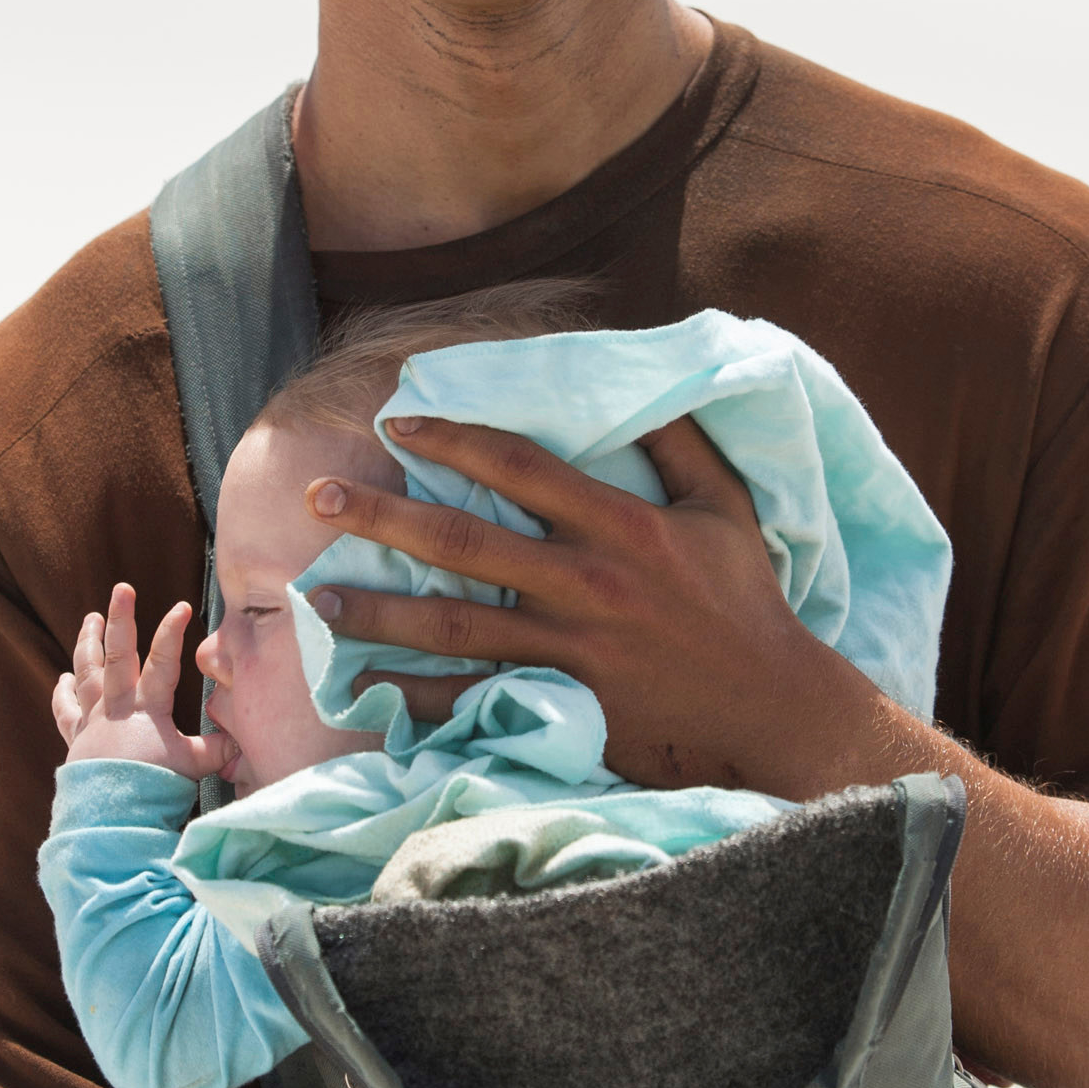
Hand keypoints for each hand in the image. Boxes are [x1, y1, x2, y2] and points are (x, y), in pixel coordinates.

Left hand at [53, 582, 235, 779]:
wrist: (109, 817)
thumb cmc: (154, 789)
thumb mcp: (193, 768)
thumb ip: (217, 749)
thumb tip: (243, 738)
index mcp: (148, 709)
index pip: (163, 661)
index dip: (172, 632)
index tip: (182, 606)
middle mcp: (117, 707)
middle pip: (117, 654)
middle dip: (121, 618)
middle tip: (121, 589)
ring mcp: (93, 721)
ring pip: (86, 672)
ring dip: (88, 642)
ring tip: (90, 618)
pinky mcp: (76, 739)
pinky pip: (65, 710)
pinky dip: (63, 692)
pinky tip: (62, 678)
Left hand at [303, 414, 857, 795]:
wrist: (773, 708)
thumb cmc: (747, 602)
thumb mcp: (727, 506)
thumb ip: (681, 441)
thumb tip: (644, 380)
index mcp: (622, 524)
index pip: (519, 465)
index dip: (452, 438)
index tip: (396, 422)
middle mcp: (586, 583)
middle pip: (464, 543)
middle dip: (383, 517)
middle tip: (319, 497)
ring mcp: (570, 650)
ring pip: (452, 626)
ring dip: (378, 611)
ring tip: (315, 598)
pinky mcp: (565, 705)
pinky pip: (473, 700)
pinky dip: (415, 697)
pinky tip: (365, 687)